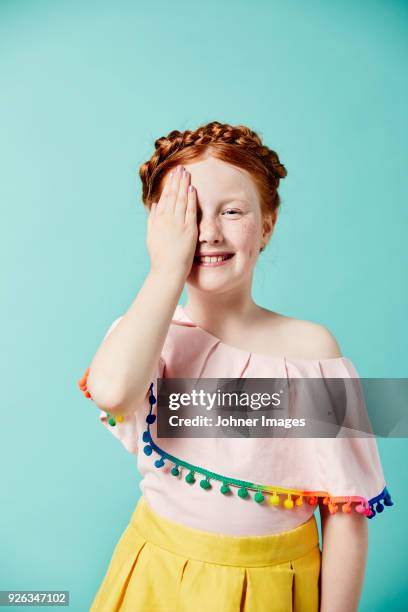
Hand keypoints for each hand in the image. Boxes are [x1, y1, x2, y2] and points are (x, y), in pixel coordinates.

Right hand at [147, 165, 197, 279]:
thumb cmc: (160, 256)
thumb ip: (153, 219)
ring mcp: (177, 224)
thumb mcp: (152, 235)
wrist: (167, 270)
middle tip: (180, 167)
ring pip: (180, 200)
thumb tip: (154, 204)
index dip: (169, 185)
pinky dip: (190, 199)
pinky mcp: (188, 230)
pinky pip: (189, 211)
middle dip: (176, 180)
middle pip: (172, 195)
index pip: (164, 197)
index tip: (172, 174)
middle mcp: (167, 219)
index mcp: (158, 220)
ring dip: (183, 185)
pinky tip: (192, 189)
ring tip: (186, 172)